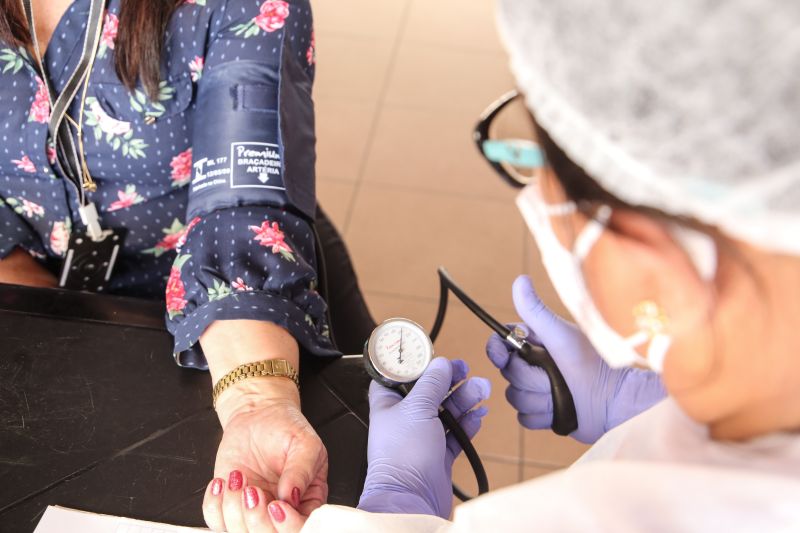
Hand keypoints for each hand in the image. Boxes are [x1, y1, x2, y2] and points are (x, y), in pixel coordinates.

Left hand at [202, 379, 326, 532]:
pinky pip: (217, 522)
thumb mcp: (304, 442)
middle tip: (252, 490)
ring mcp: (254, 512)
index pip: (303, 529)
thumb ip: (302, 469)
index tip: (277, 504)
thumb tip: (292, 496)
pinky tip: (222, 483)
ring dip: (233, 510)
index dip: (288, 525)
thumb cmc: (286, 428)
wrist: (259, 415)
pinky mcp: (231, 507)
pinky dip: (214, 505)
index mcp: (308, 501)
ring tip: (237, 479)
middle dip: (256, 519)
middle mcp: (281, 513)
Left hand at [357, 358, 489, 518]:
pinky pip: (455, 434)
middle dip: (450, 381)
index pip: (399, 376)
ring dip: (464, 399)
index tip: (436, 357)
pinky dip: (467, 423)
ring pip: (446, 412)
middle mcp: (403, 419)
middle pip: (429, 391)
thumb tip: (441, 364)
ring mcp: (422, 437)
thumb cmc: (402, 456)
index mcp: (388, 404)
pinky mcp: (438, 455)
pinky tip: (478, 414)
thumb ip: (431, 384)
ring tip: (481, 389)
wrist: (411, 499)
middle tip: (466, 370)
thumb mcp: (417, 408)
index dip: (418, 365)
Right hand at [486, 275, 665, 443]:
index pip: (501, 344)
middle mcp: (534, 366)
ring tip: (563, 394)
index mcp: (536, 344)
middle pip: (508, 375)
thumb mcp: (561, 334)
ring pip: (515, 398)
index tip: (503, 355)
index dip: (498, 351)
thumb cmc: (593, 362)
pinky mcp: (544, 414)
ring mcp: (538, 391)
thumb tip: (520, 280)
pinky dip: (542, 417)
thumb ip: (535, 311)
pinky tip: (562, 410)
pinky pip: (525, 419)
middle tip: (555, 375)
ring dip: (539, 400)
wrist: (615, 400)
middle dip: (531, 379)